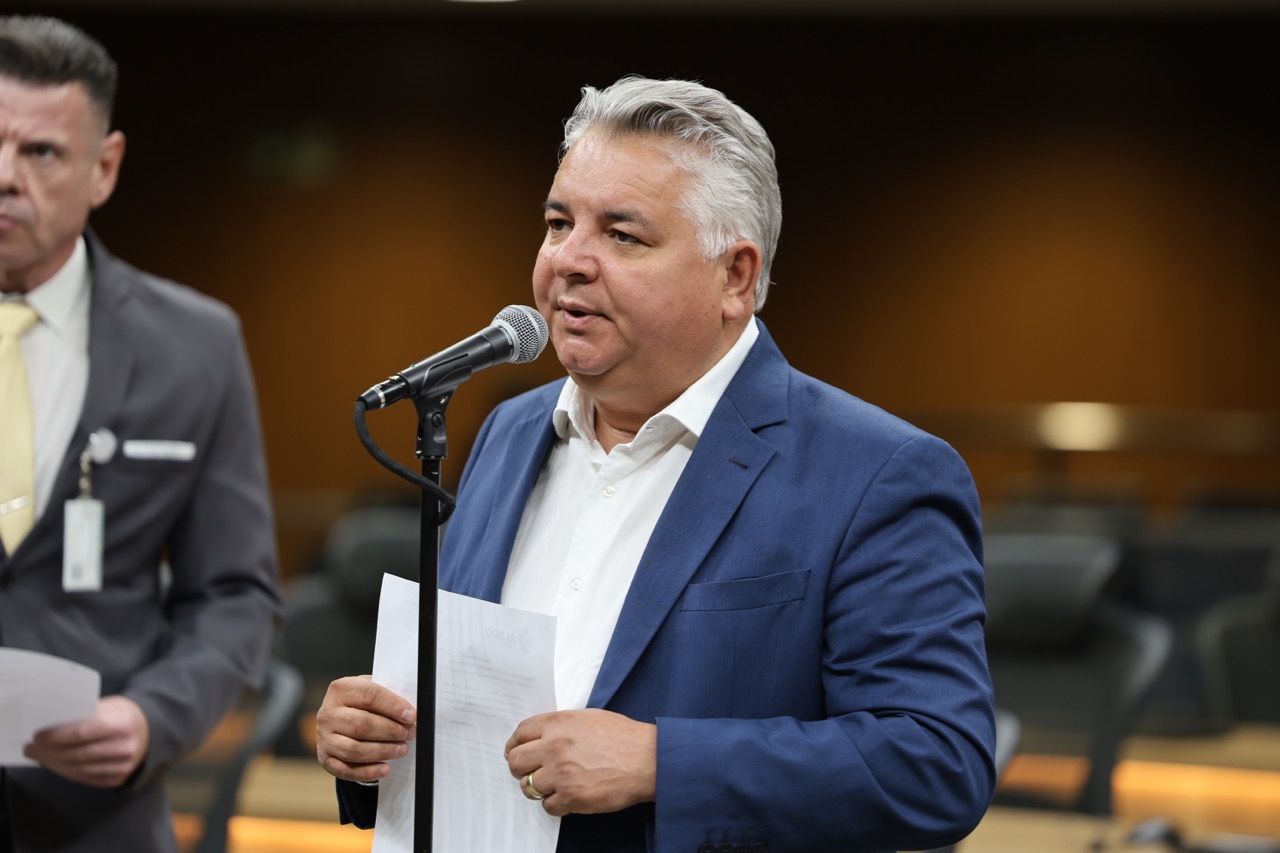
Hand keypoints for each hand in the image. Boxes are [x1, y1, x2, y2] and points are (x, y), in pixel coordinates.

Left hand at [25, 695, 149, 787]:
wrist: (149, 730)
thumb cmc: (121, 715)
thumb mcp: (107, 706)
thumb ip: (83, 715)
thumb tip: (48, 726)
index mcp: (121, 723)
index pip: (81, 733)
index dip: (55, 737)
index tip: (36, 736)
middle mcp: (124, 747)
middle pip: (77, 754)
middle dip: (48, 752)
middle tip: (29, 749)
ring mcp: (123, 766)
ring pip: (79, 769)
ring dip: (53, 764)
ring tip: (38, 757)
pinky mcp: (118, 778)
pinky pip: (86, 778)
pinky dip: (66, 772)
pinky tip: (55, 764)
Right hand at [316, 675, 416, 782]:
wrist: (339, 718)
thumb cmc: (362, 703)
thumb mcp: (372, 690)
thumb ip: (388, 696)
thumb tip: (411, 711)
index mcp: (341, 690)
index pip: (369, 696)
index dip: (392, 706)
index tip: (411, 716)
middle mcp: (328, 714)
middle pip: (361, 725)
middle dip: (390, 731)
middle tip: (410, 734)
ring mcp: (324, 738)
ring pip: (354, 749)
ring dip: (382, 751)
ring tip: (402, 750)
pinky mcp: (325, 758)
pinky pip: (346, 770)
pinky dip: (368, 772)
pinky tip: (385, 769)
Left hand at [505, 709, 655, 815]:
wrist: (647, 759)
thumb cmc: (623, 737)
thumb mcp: (588, 718)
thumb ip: (561, 726)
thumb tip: (542, 738)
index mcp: (558, 724)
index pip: (521, 733)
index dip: (514, 744)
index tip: (513, 751)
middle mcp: (554, 747)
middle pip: (516, 761)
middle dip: (519, 768)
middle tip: (529, 772)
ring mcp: (561, 774)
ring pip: (528, 786)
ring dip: (537, 788)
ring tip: (552, 786)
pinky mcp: (571, 797)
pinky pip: (547, 806)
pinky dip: (554, 804)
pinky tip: (567, 797)